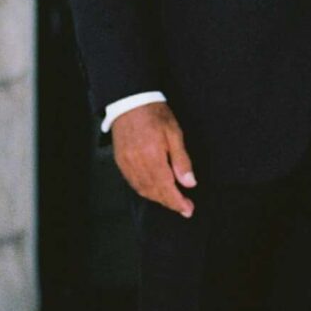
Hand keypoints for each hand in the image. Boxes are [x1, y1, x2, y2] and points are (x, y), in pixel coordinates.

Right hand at [111, 102, 196, 217]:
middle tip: (184, 207)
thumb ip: (181, 160)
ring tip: (172, 201)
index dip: (177, 202)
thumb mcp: (174, 133)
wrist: (130, 101)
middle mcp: (137, 163)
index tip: (188, 209)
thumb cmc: (155, 114)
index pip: (166, 187)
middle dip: (170, 203)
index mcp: (152, 156)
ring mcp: (126, 163)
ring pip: (143, 190)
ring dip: (158, 199)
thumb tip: (189, 183)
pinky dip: (145, 191)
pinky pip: (133, 183)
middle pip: (154, 192)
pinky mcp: (120, 161)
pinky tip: (154, 191)